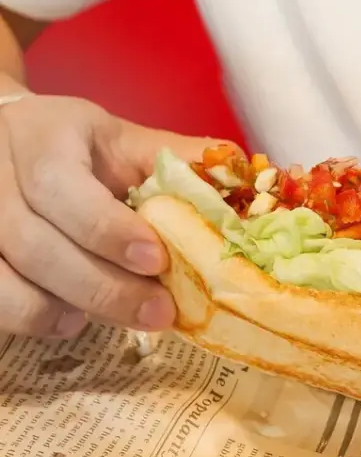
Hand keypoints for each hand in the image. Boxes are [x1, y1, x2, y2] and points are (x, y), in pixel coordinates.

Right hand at [0, 76, 236, 337]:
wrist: (6, 140)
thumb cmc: (75, 145)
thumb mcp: (122, 138)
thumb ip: (175, 157)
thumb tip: (242, 173)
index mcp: (43, 142)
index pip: (61, 188)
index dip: (108, 231)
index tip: (157, 261)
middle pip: (37, 247)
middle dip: (103, 288)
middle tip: (159, 313)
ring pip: (5, 282)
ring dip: (65, 310)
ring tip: (117, 319)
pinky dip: (30, 319)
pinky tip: (69, 318)